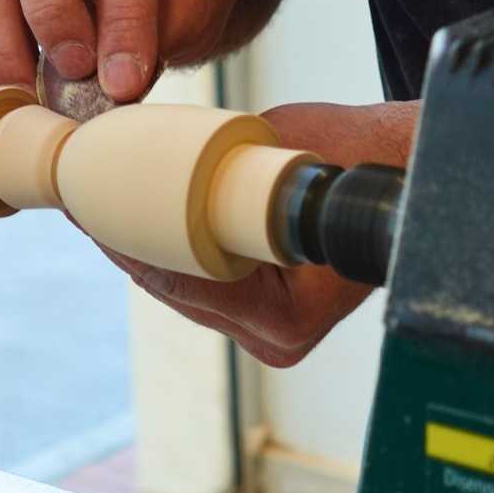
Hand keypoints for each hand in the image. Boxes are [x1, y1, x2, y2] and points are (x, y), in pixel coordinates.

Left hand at [104, 101, 418, 366]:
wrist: (410, 175)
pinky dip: (175, 262)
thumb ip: (222, 172)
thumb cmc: (358, 159)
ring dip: (146, 257)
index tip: (88, 211)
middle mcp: (275, 338)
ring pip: (184, 295)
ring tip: (102, 216)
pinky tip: (142, 232)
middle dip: (125, 248)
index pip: (177, 280)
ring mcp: (272, 338)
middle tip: (83, 206)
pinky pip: (205, 293)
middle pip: (172, 292)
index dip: (124, 245)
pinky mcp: (269, 326)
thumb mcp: (280, 153)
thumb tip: (152, 163)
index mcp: (281, 314)